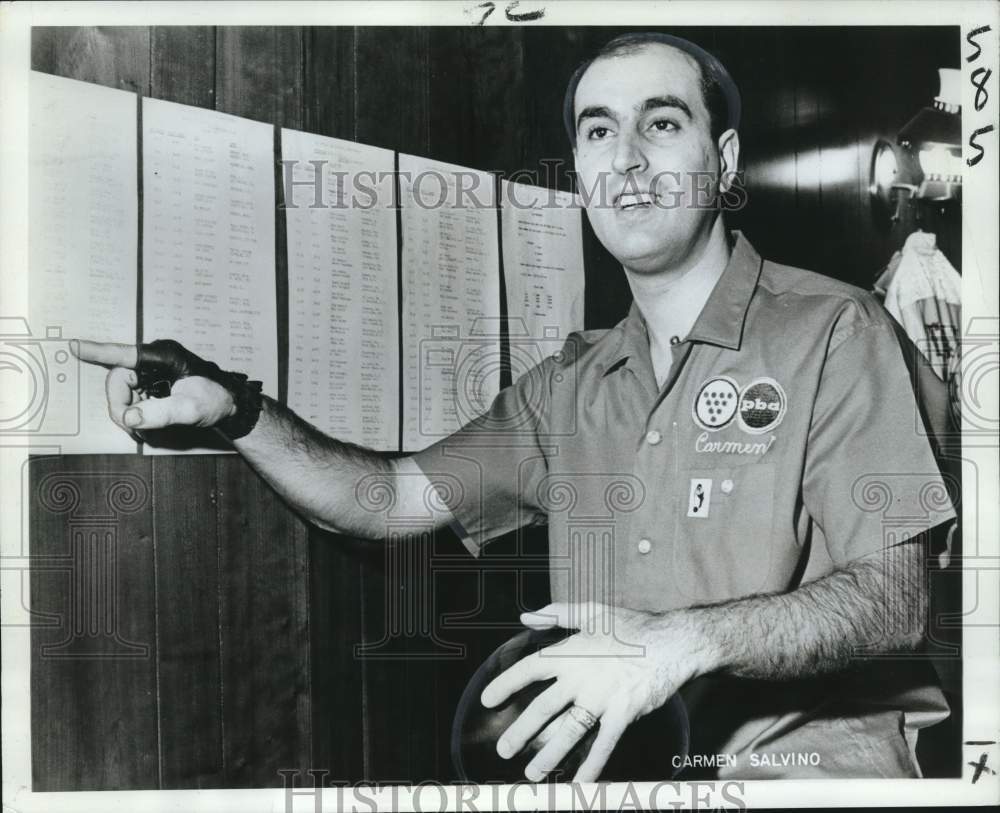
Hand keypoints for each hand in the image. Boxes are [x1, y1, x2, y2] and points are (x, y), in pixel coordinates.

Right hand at [70, 339, 234, 435]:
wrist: (230, 406)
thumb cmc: (216, 400)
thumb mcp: (191, 409)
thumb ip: (161, 413)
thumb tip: (129, 417)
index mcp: (163, 357)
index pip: (124, 354)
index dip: (97, 352)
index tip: (74, 345)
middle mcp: (154, 360)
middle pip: (118, 381)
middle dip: (121, 406)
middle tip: (134, 428)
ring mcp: (151, 372)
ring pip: (122, 393)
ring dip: (129, 414)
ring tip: (148, 430)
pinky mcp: (151, 384)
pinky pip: (131, 399)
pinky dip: (135, 415)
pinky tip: (149, 425)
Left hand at [480, 602, 716, 782]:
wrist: (673, 641)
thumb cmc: (632, 625)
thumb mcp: (592, 611)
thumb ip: (557, 613)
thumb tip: (524, 617)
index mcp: (571, 652)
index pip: (530, 668)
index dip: (507, 684)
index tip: (488, 700)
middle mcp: (582, 677)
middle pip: (544, 708)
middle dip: (521, 731)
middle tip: (503, 750)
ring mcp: (603, 698)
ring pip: (569, 731)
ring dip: (549, 755)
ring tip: (532, 773)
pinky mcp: (624, 714)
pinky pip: (604, 745)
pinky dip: (592, 765)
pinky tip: (580, 784)